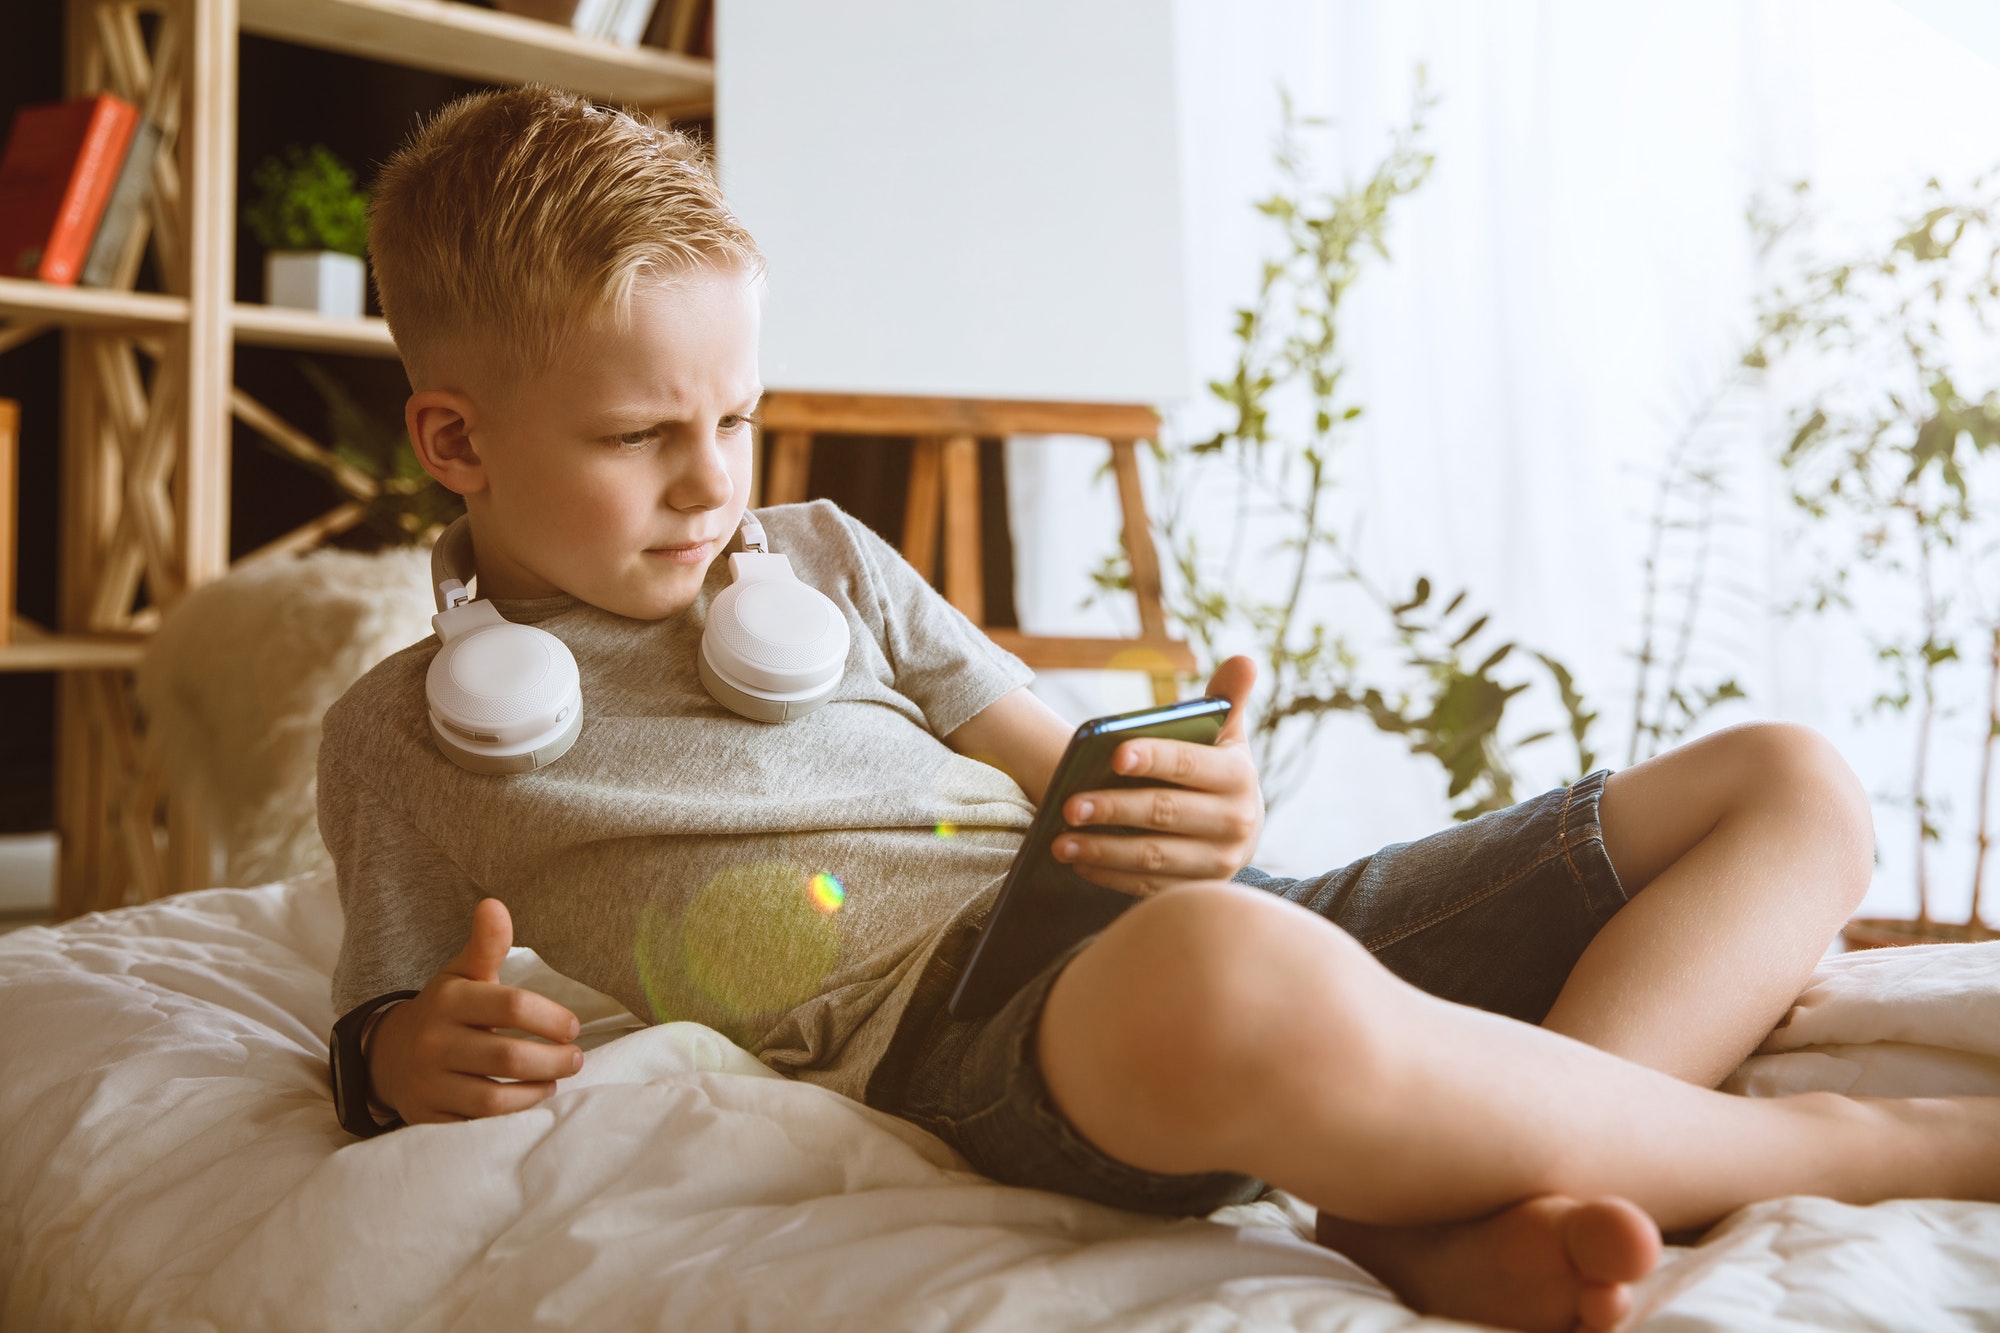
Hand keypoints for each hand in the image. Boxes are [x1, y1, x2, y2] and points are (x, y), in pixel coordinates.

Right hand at [368, 897, 582, 1124]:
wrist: (389, 1055)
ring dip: (536, 1092)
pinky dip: (509, 1120)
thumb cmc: (446, 1010)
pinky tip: (526, 1105)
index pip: (512, 1006)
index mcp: (450, 1000)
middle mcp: (434, 1042)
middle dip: (553, 1061)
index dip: (551, 1019)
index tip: (572, 1028)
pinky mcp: (427, 1118)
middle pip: (509, 1058)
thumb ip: (486, 944)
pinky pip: (476, 1128)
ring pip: (494, 1100)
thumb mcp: (463, 973)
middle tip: (574, 1059)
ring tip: (553, 1081)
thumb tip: (494, 904)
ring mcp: (428, 1083)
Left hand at [1051, 656, 1263, 895]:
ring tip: (1060, 841)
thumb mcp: (1225, 737)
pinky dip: (1110, 876)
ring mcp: (1218, 862)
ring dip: (1102, 849)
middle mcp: (1237, 823)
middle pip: (1165, 813)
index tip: (1114, 755)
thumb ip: (1226, 699)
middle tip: (1068, 806)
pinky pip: (1148, 887)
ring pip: (1153, 857)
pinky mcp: (1196, 889)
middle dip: (1113, 808)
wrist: (1235, 829)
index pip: (1189, 764)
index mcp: (1239, 777)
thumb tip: (1243, 659)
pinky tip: (1078, 862)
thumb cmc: (1215, 772)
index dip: (1154, 758)